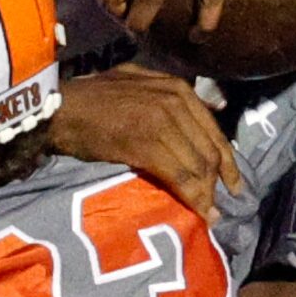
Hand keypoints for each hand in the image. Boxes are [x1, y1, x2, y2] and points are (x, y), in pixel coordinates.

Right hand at [50, 66, 242, 222]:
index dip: (228, 161)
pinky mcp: (146, 144)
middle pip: (208, 151)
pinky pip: (179, 176)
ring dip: (205, 194)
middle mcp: (175, 101)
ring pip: (197, 166)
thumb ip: (170, 93)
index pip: (214, 130)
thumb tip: (210, 108)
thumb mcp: (138, 82)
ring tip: (208, 214)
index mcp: (177, 88)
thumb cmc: (93, 98)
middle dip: (216, 183)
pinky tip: (198, 213)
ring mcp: (162, 122)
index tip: (234, 184)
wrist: (61, 109)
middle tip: (217, 206)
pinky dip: (192, 198)